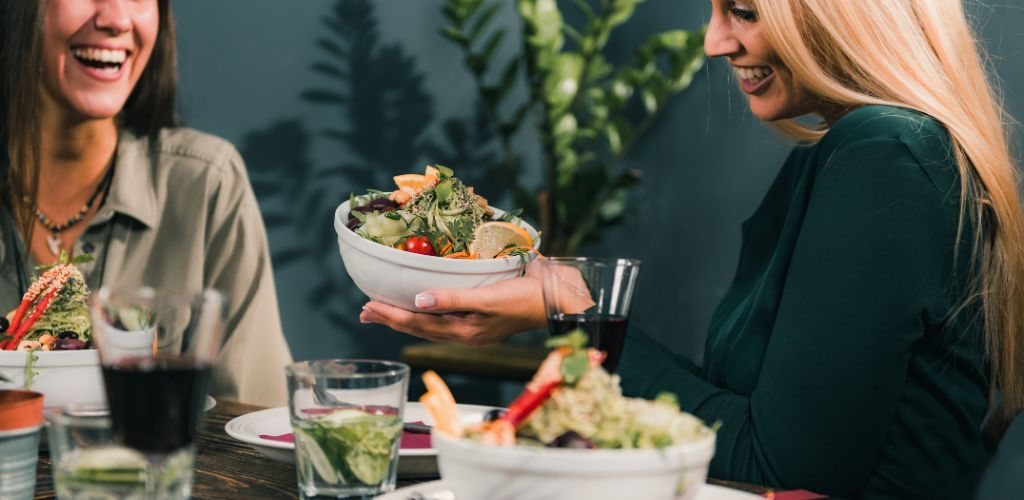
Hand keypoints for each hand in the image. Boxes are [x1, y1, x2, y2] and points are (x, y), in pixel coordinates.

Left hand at [359, 261, 546, 345]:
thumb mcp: (488, 299)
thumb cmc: (526, 298)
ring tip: (383, 310)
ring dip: (405, 316)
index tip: (367, 306)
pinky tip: (423, 305)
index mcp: (464, 331)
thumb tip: (417, 301)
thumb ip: (452, 299)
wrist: (559, 299)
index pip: (418, 323)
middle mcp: (466, 332)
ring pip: (431, 324)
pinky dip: (428, 310)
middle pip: (420, 326)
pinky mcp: (483, 315)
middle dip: (391, 318)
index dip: (391, 315)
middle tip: (365, 311)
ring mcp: (474, 326)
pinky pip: (445, 316)